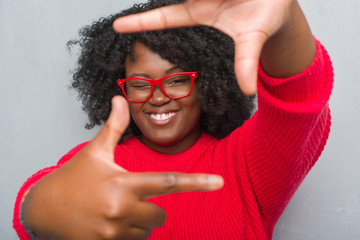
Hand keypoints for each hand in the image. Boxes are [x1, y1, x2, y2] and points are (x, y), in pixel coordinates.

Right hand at [23, 96, 223, 239]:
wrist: (43, 209)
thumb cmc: (72, 178)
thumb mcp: (95, 151)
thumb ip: (113, 126)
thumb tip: (120, 98)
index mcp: (124, 183)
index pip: (169, 182)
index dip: (198, 182)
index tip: (220, 182)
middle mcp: (122, 209)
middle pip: (160, 214)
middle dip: (153, 207)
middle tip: (130, 198)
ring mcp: (114, 231)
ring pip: (147, 230)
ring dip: (139, 221)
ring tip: (114, 210)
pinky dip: (127, 233)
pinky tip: (107, 223)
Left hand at [113, 0, 294, 94]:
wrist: (279, 2)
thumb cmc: (263, 18)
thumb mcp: (251, 40)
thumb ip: (245, 62)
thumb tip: (247, 91)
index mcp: (198, 13)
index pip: (163, 18)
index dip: (140, 23)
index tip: (117, 26)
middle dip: (160, 7)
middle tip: (141, 19)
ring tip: (205, 1)